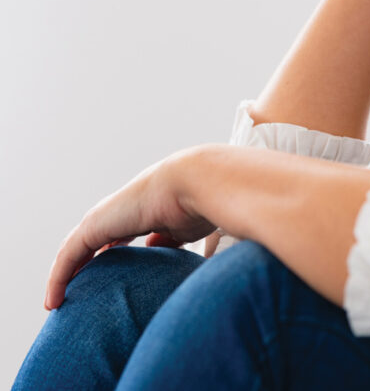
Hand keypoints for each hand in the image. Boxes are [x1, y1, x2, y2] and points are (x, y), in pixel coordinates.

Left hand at [44, 145, 216, 310]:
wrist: (192, 184)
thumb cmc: (200, 205)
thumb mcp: (185, 229)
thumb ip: (170, 240)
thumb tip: (157, 249)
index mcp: (145, 211)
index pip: (121, 234)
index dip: (113, 253)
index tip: (112, 278)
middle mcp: (123, 211)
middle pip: (96, 241)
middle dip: (87, 265)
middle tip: (81, 294)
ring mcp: (108, 216)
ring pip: (77, 249)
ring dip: (68, 273)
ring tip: (59, 301)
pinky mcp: (93, 226)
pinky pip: (69, 256)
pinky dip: (58, 278)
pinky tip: (54, 301)